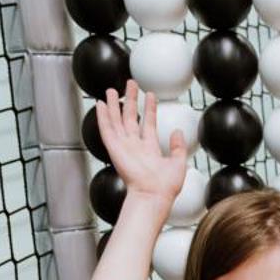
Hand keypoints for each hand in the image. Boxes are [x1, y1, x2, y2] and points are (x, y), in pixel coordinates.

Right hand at [93, 80, 188, 204]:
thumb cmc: (165, 187)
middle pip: (130, 118)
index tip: (150, 95)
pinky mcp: (114, 149)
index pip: (148, 124)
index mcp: (149, 150)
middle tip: (130, 84)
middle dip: (131, 100)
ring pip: (116, 121)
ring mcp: (123, 147)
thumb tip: (178, 132)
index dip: (149, 109)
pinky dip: (102, 116)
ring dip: (115, 105)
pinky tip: (100, 104)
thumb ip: (178, 147)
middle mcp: (135, 147)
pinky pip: (106, 129)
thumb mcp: (178, 163)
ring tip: (113, 90)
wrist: (154, 195)